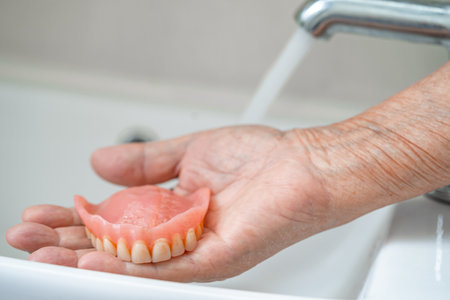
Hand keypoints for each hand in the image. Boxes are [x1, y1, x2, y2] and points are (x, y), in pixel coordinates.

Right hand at [6, 125, 332, 281]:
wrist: (301, 166)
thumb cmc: (257, 159)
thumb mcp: (188, 152)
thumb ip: (145, 164)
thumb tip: (98, 163)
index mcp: (168, 210)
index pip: (111, 220)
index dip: (73, 217)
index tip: (42, 210)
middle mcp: (177, 235)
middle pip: (113, 246)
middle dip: (67, 241)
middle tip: (27, 233)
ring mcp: (193, 250)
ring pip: (131, 265)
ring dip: (85, 259)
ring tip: (44, 252)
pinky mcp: (214, 259)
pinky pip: (165, 270)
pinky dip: (127, 268)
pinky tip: (93, 262)